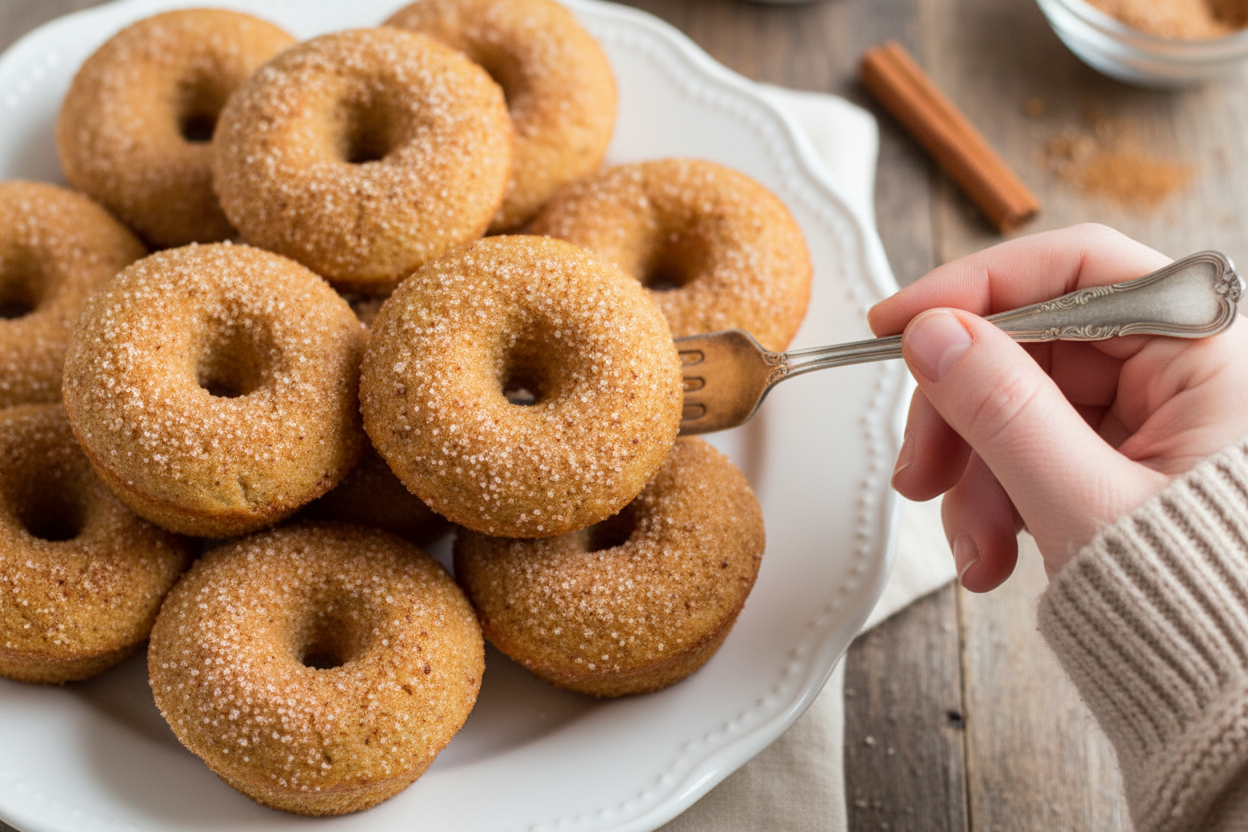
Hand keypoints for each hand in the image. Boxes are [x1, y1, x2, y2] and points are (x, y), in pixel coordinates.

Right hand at [868, 224, 1247, 590]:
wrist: (1235, 698)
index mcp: (1202, 353)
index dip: (976, 286)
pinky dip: (995, 500)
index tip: (898, 324)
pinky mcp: (1117, 463)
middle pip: (1029, 345)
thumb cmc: (1206, 609)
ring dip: (972, 477)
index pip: (1077, 269)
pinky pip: (1029, 451)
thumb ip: (1003, 410)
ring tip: (975, 551)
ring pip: (1016, 405)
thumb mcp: (1086, 504)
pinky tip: (996, 554)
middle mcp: (1176, 374)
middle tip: (919, 470)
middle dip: (960, 415)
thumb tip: (932, 334)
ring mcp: (1146, 421)